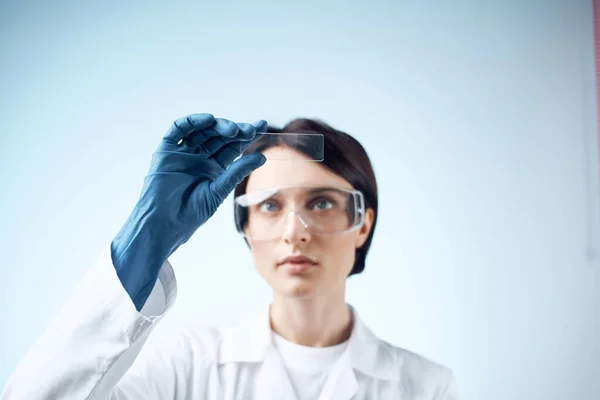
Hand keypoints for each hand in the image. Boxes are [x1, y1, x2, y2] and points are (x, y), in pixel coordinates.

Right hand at [111, 113, 266, 309]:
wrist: (165, 224)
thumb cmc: (191, 213)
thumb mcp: (219, 190)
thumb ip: (237, 172)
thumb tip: (263, 157)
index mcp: (214, 167)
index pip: (233, 146)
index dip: (247, 135)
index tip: (261, 126)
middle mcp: (199, 157)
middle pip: (220, 136)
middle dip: (235, 130)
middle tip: (249, 130)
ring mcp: (183, 152)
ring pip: (202, 130)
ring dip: (218, 125)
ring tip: (232, 129)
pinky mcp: (166, 150)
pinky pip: (179, 130)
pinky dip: (193, 121)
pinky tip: (208, 120)